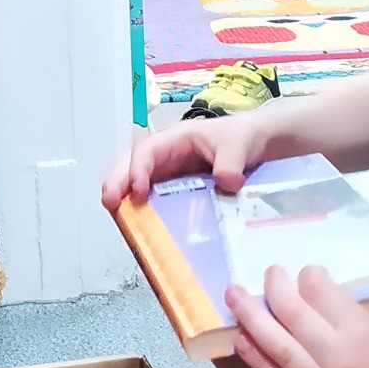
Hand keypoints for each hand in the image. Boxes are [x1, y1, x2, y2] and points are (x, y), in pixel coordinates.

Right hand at [100, 113, 266, 209]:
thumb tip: (225, 182)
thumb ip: (231, 161)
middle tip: (109, 203)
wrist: (258, 146)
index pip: (148, 150)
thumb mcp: (238, 144)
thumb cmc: (242, 137)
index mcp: (176, 139)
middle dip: (118, 182)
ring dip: (126, 200)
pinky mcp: (178, 193)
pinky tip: (144, 230)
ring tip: (119, 219)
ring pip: (138, 184)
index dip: (138, 168)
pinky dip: (146, 213)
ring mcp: (170, 176)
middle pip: (132, 166)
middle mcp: (167, 157)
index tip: (138, 189)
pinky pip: (157, 201)